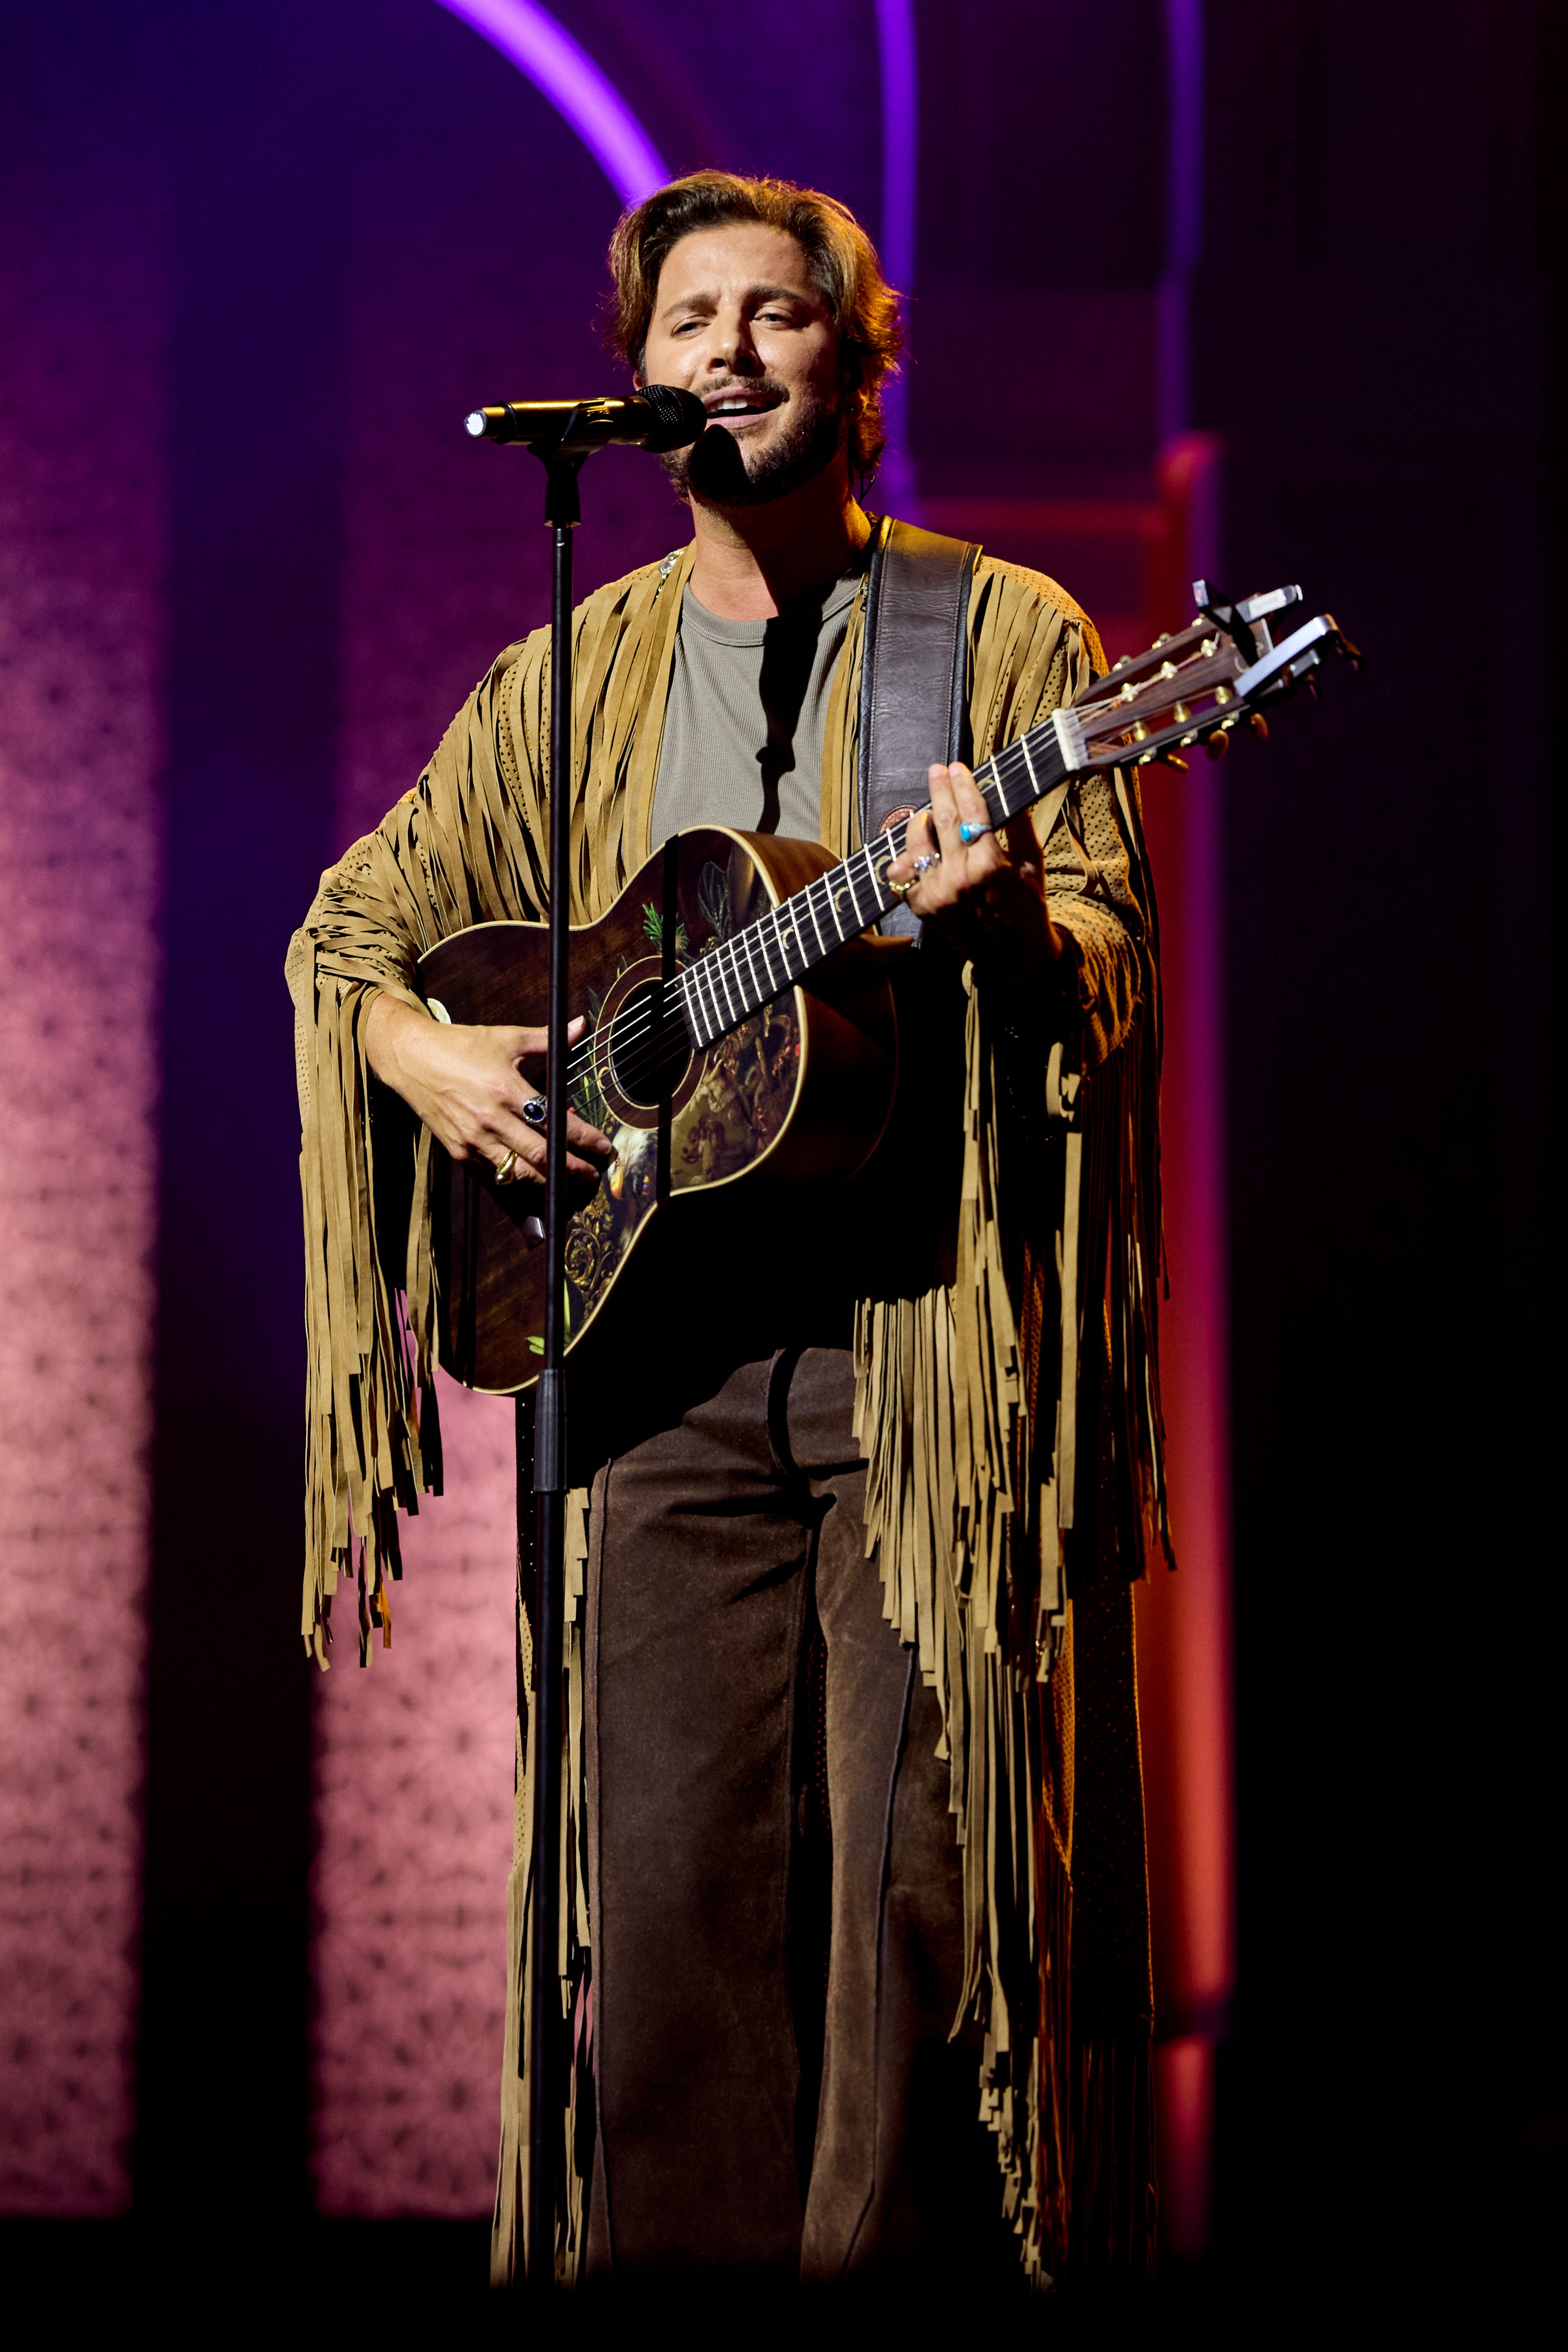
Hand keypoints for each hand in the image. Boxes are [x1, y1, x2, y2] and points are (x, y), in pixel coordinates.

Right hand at [364, 996, 614, 1197]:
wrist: (410, 1058)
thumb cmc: (459, 1046)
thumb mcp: (505, 1038)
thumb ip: (547, 1040)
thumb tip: (579, 1026)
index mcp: (506, 1089)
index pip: (554, 1122)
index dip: (583, 1138)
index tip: (602, 1146)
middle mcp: (490, 1118)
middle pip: (540, 1155)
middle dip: (571, 1168)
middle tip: (592, 1173)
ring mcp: (473, 1138)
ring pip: (516, 1172)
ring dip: (545, 1179)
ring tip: (566, 1181)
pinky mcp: (458, 1151)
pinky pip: (492, 1173)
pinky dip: (514, 1177)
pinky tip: (531, 1175)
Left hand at [884, 762, 1065, 986]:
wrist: (1013, 954)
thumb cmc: (1027, 904)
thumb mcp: (1032, 863)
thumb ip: (1019, 825)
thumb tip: (1008, 787)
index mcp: (990, 864)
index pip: (971, 811)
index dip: (963, 785)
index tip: (957, 767)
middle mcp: (959, 877)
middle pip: (942, 820)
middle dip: (938, 790)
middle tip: (936, 771)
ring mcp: (937, 894)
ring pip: (916, 844)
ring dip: (918, 822)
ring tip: (925, 813)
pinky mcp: (922, 909)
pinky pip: (904, 876)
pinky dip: (906, 859)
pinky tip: (914, 848)